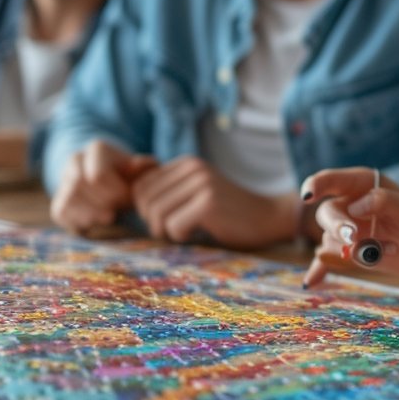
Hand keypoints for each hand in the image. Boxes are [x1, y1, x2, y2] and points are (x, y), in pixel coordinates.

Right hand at [50, 140, 156, 232]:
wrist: (112, 182)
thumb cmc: (130, 175)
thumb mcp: (141, 169)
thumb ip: (145, 167)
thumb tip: (141, 164)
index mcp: (97, 148)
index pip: (97, 175)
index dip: (115, 191)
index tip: (129, 198)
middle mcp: (76, 160)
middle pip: (82, 187)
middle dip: (104, 202)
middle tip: (120, 209)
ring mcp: (64, 180)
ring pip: (69, 199)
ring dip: (92, 213)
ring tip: (110, 217)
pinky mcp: (58, 201)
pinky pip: (61, 212)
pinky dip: (77, 221)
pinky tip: (95, 223)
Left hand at [130, 156, 297, 249]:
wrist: (270, 217)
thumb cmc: (229, 212)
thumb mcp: (196, 193)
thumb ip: (168, 190)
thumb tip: (128, 195)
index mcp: (186, 163)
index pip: (139, 187)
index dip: (147, 209)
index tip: (170, 218)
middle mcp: (193, 168)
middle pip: (142, 201)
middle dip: (153, 222)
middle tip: (176, 228)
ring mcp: (202, 183)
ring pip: (154, 214)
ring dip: (166, 231)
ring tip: (187, 230)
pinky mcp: (209, 203)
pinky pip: (172, 226)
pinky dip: (181, 236)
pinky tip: (199, 233)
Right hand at [299, 167, 398, 287]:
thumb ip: (384, 202)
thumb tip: (355, 206)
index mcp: (365, 184)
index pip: (335, 180)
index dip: (318, 184)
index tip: (308, 195)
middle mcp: (351, 204)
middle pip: (327, 212)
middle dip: (336, 225)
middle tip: (351, 237)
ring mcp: (347, 229)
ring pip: (330, 238)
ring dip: (353, 250)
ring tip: (386, 249)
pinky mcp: (348, 251)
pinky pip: (326, 260)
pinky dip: (318, 270)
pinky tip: (311, 282)